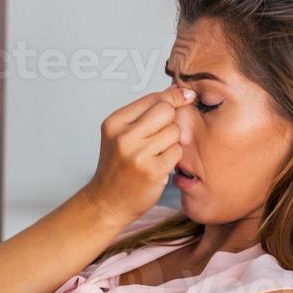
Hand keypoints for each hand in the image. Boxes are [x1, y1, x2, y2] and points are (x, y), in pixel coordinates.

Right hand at [82, 86, 197, 224]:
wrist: (107, 202)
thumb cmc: (118, 167)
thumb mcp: (121, 134)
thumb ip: (146, 112)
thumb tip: (178, 91)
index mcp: (115, 123)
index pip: (154, 98)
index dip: (174, 97)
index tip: (185, 97)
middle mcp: (123, 137)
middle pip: (167, 111)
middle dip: (171, 120)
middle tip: (162, 134)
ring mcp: (138, 155)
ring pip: (175, 131)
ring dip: (172, 141)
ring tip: (157, 152)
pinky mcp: (152, 171)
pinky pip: (177, 151)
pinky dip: (173, 157)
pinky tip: (160, 164)